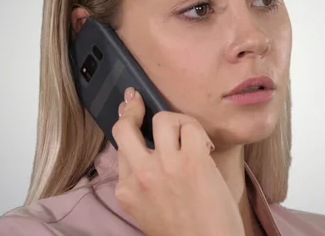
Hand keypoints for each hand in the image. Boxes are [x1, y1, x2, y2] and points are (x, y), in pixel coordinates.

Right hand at [112, 87, 244, 235]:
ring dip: (177, 121)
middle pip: (125, 126)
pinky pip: (191, 126)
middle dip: (132, 109)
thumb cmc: (183, 232)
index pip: (119, 147)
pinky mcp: (193, 160)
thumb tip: (147, 151)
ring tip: (188, 135)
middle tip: (138, 101)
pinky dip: (198, 131)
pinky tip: (204, 146)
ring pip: (162, 119)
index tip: (129, 109)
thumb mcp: (146, 210)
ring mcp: (166, 165)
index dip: (126, 127)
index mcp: (126, 190)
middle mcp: (141, 175)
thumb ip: (141, 182)